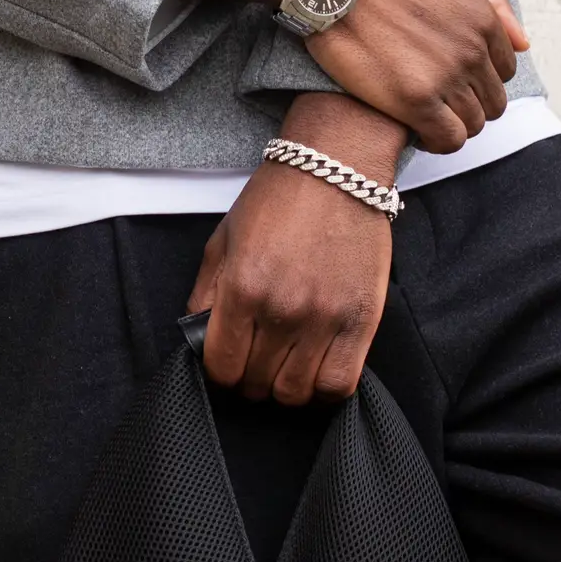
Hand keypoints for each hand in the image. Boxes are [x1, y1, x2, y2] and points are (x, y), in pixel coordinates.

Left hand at [187, 94, 401, 405]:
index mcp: (242, 287)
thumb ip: (205, 292)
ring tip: (285, 363)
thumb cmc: (278, 198)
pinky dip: (323, 388)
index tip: (227, 362)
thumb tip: (198, 335)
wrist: (335, 168)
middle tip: (256, 359)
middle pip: (257, 384)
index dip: (220, 371)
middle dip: (250, 378)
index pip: (222, 367)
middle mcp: (282, 309)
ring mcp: (324, 318)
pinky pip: (339, 384)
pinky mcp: (362, 320)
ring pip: (296, 393)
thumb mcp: (224, 238)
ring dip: (285, 387)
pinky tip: (315, 367)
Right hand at [308, 0, 527, 153]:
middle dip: (469, 101)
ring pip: (472, 124)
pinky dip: (438, 141)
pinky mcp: (414, 100)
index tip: (453, 75)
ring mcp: (445, 77)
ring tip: (425, 111)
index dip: (480, 75)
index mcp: (482, 19)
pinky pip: (447, 140)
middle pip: (492, 101)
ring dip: (452, 122)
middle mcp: (471, 50)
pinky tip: (418, 128)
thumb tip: (523, 43)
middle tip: (437, 95)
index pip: (504, 69)